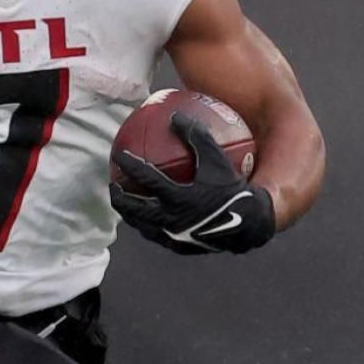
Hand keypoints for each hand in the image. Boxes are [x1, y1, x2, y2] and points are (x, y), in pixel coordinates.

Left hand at [110, 111, 274, 254]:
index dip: (129, 166)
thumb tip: (176, 116)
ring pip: (145, 227)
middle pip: (137, 209)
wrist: (250, 223)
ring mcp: (175, 236)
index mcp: (179, 197)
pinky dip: (150, 227)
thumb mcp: (216, 159)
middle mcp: (173, 219)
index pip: (146, 179)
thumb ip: (196, 136)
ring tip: (125, 206)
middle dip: (121, 198)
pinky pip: (160, 236)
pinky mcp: (181, 247)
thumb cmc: (233, 187)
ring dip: (132, 216)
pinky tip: (150, 221)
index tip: (118, 155)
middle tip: (113, 186)